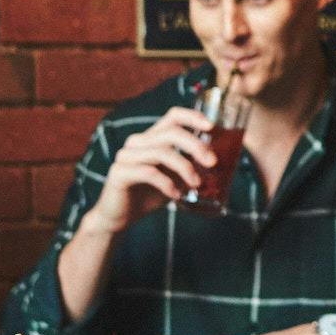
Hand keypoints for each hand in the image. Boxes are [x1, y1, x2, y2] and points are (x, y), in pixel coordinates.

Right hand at [87, 105, 219, 231]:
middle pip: (171, 132)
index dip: (193, 117)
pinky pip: (148, 172)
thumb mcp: (174, 178)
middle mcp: (137, 142)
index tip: (212, 127)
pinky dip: (167, 183)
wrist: (119, 218)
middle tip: (212, 163)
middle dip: (195, 146)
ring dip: (184, 167)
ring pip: (161, 152)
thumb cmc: (148, 195)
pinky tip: (176, 195)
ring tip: (196, 185)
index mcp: (151, 138)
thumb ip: (189, 167)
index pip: (172, 116)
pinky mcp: (119, 173)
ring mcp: (126, 156)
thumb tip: (216, 162)